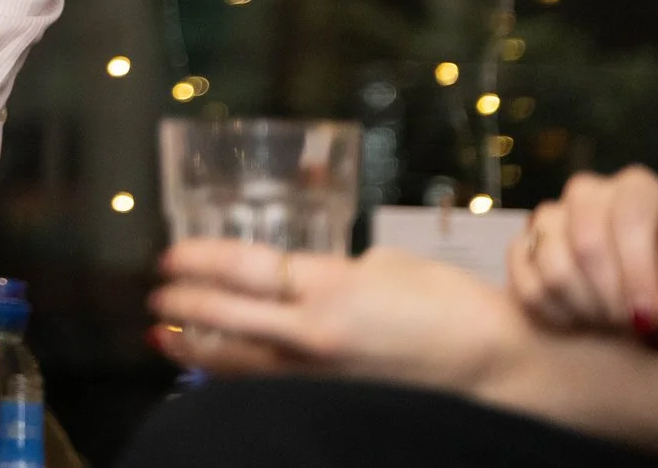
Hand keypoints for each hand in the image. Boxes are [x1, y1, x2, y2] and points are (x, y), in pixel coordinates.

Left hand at [149, 240, 521, 394]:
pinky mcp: (334, 400)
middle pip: (227, 316)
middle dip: (185, 305)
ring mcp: (321, 372)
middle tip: (156, 295)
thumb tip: (308, 278)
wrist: (502, 369)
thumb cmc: (456, 309)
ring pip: (239, 360)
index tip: (169, 257)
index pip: (243, 267)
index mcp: (330, 283)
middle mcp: (315, 330)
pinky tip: (214, 371)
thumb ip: (337, 270)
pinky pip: (270, 385)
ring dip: (195, 346)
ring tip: (163, 334)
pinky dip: (235, 376)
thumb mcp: (389, 266)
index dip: (198, 261)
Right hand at [508, 166, 657, 342]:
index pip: (629, 220)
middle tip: (630, 326)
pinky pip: (524, 280)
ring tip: (610, 325)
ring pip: (552, 263)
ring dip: (584, 308)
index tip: (650, 317)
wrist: (654, 297)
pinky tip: (580, 323)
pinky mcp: (523, 248)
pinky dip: (552, 312)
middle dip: (610, 296)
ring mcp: (549, 217)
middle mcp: (588, 193)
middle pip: (586, 242)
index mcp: (639, 190)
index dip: (639, 274)